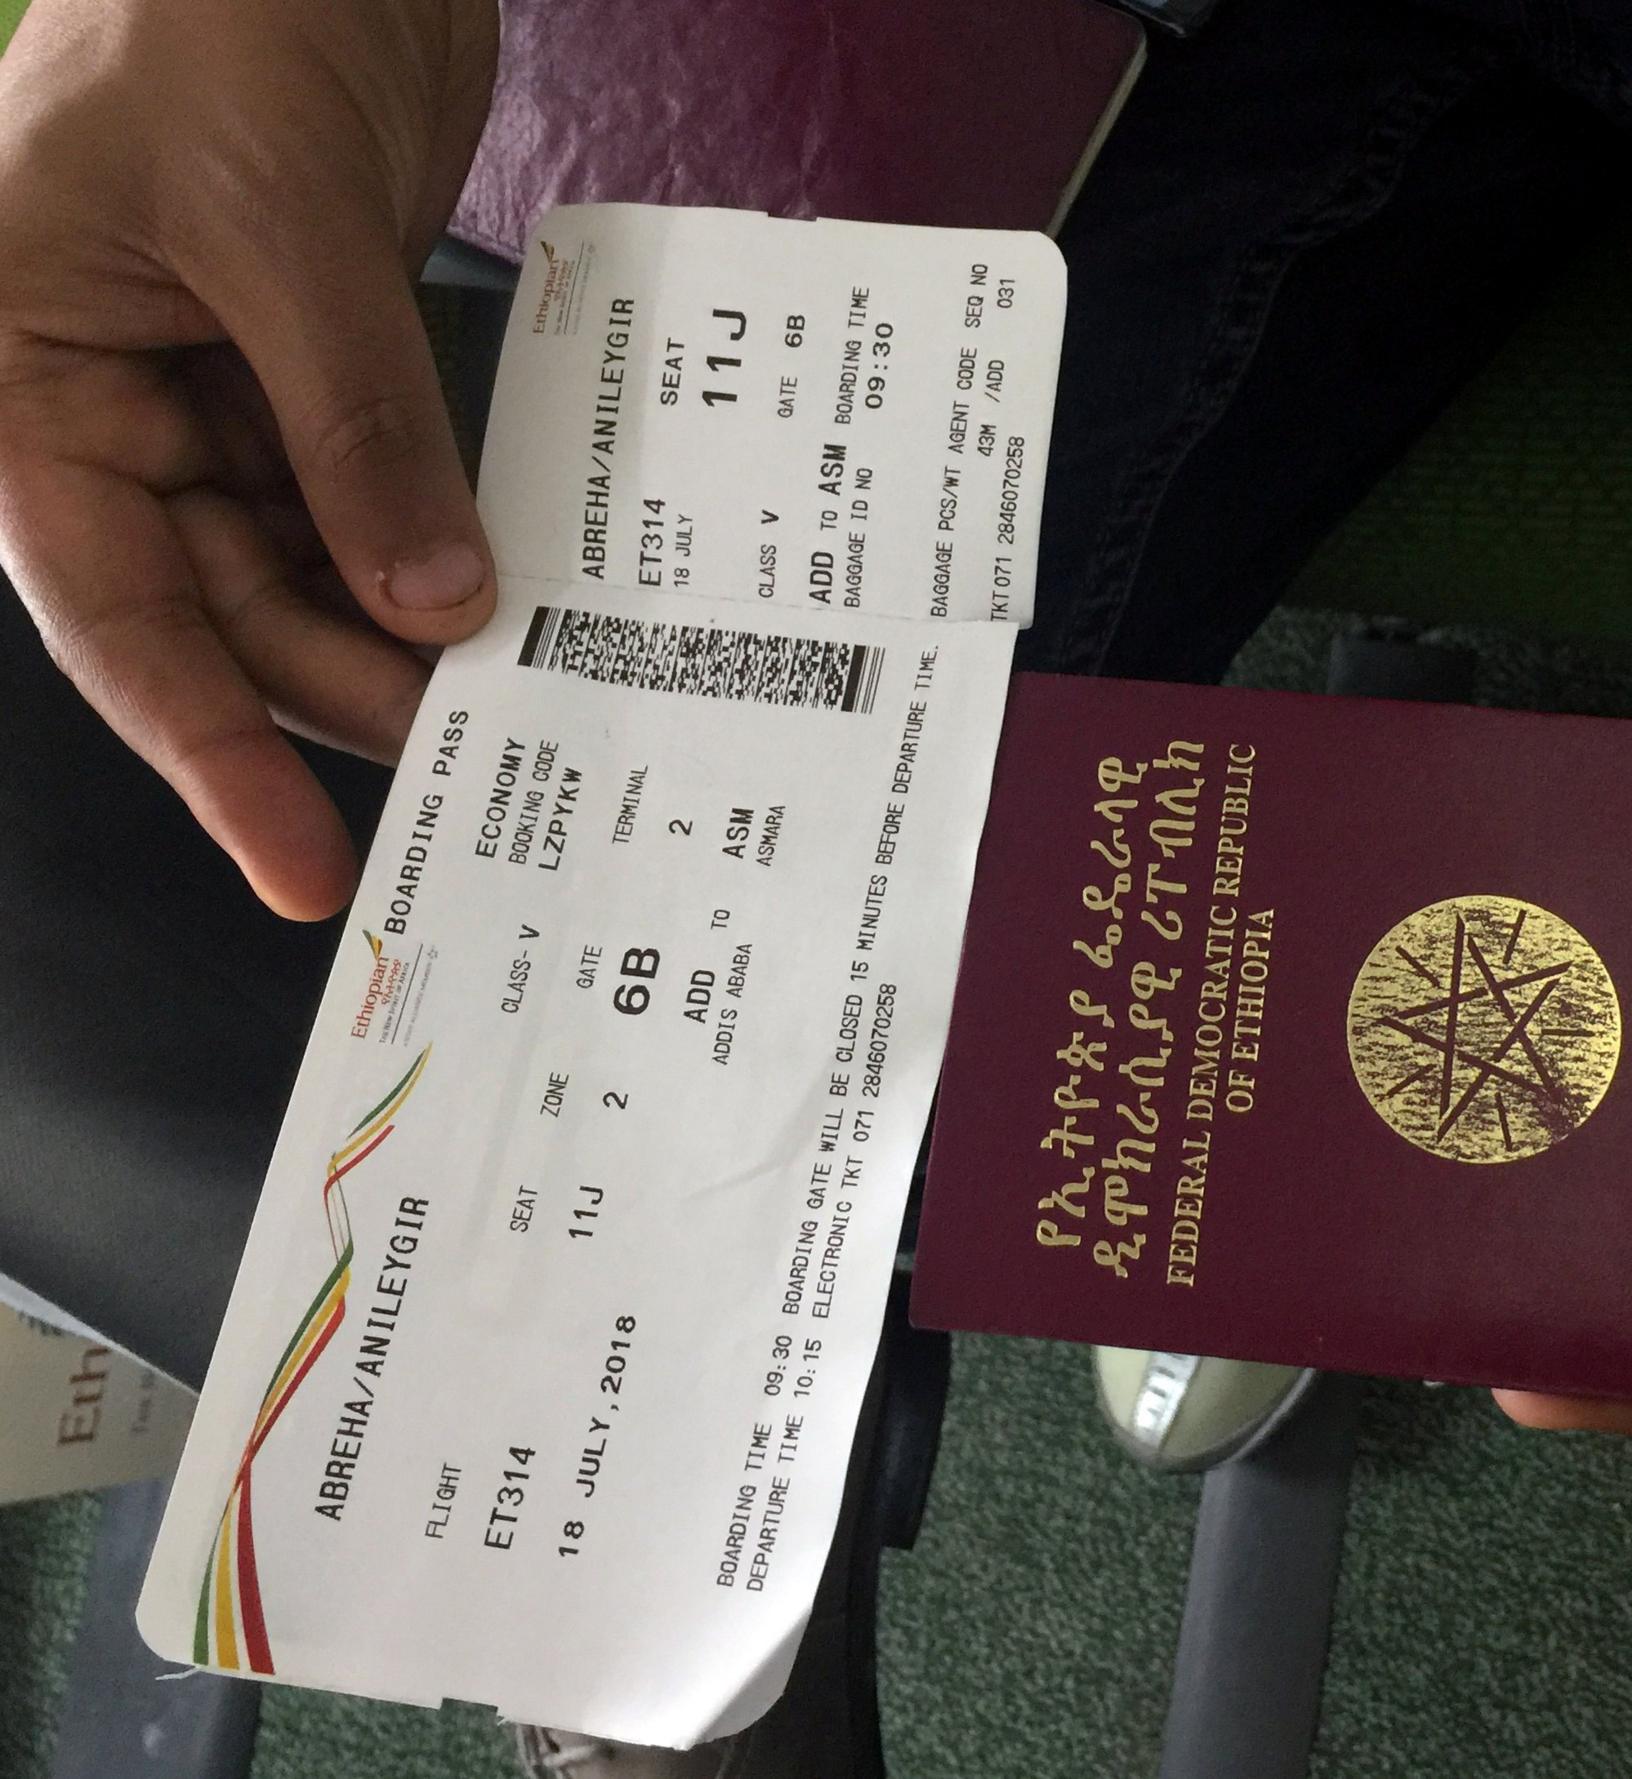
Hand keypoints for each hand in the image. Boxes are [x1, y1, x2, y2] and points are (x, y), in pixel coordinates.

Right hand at [0, 0, 500, 917]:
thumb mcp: (280, 232)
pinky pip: (363, 501)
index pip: (119, 621)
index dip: (213, 755)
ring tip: (513, 711)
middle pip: (223, 616)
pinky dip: (430, 555)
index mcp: (17, 391)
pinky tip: (507, 608)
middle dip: (346, 700)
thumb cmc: (222, 22)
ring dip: (403, 639)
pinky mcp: (302, 379)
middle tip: (475, 780)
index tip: (301, 868)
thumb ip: (356, 425)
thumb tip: (430, 600)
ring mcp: (205, 403)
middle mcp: (99, 418)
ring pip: (303, 573)